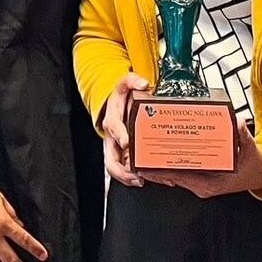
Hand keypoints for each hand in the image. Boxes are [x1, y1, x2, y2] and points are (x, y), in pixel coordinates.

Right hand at [100, 72, 148, 186]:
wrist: (115, 106)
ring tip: (142, 181)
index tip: (127, 141)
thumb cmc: (120, 100)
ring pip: (117, 168)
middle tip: (135, 175)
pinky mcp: (123, 156)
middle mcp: (112, 138)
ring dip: (128, 177)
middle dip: (122, 170)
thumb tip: (142, 83)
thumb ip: (132, 80)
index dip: (120, 135)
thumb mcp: (124, 85)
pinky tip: (151, 179)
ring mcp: (117, 149)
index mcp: (112, 121)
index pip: (113, 129)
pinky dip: (136, 177)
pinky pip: (126, 169)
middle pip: (111, 159)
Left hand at [141, 121, 261, 196]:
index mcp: (211, 183)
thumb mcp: (249, 148)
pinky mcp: (199, 179)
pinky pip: (181, 173)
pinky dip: (170, 165)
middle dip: (156, 166)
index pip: (181, 176)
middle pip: (173, 176)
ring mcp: (200, 184)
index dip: (163, 169)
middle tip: (140, 153)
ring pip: (175, 175)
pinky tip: (160, 154)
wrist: (259, 175)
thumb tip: (237, 121)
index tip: (149, 161)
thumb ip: (242, 135)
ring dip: (160, 165)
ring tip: (145, 152)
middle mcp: (202, 186)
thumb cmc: (252, 164)